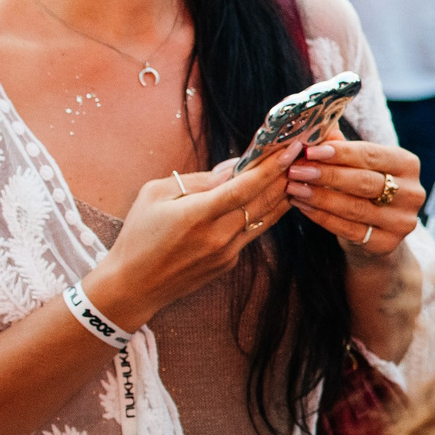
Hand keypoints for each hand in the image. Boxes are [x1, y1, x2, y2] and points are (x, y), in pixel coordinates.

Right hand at [87, 149, 296, 328]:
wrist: (134, 285)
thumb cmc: (138, 234)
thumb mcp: (156, 195)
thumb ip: (198, 180)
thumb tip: (234, 167)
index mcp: (197, 215)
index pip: (244, 188)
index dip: (270, 167)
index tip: (290, 149)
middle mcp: (218, 235)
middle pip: (263, 201)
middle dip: (284, 175)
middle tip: (301, 154)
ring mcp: (227, 252)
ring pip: (265, 217)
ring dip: (282, 194)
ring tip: (297, 172)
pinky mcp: (230, 262)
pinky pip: (252, 231)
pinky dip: (265, 213)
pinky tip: (272, 198)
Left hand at [285, 137, 423, 256]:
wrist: (377, 230)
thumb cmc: (363, 188)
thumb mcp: (357, 164)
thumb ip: (340, 146)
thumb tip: (316, 126)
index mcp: (408, 164)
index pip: (371, 155)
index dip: (340, 153)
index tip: (310, 150)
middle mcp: (412, 193)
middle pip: (364, 182)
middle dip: (326, 175)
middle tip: (296, 170)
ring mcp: (403, 221)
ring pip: (355, 207)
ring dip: (319, 197)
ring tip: (294, 187)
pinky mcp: (389, 244)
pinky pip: (349, 230)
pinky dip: (322, 217)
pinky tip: (302, 206)